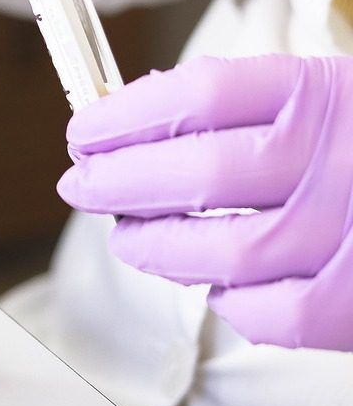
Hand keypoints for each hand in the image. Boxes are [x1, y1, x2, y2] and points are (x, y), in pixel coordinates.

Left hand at [57, 55, 352, 351]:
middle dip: (116, 181)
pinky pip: (268, 312)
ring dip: (153, 245)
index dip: (124, 115)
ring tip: (128, 234)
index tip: (83, 130)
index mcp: (325, 94)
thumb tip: (131, 119)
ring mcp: (350, 233)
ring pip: (218, 251)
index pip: (198, 95)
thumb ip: (248, 102)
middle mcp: (337, 160)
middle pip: (194, 171)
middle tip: (80, 183)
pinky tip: (217, 281)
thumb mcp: (331, 93)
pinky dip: (229, 299)